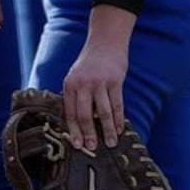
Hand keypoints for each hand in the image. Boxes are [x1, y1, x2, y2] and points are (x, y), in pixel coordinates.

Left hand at [62, 20, 129, 150]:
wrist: (105, 41)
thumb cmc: (89, 63)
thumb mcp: (76, 76)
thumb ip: (76, 96)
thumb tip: (78, 124)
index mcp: (70, 84)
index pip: (70, 113)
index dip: (74, 131)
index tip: (77, 145)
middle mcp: (83, 84)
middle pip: (84, 115)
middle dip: (89, 134)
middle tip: (92, 148)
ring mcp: (99, 82)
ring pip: (103, 113)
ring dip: (107, 130)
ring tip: (110, 143)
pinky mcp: (115, 80)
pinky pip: (117, 104)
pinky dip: (119, 119)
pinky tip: (120, 129)